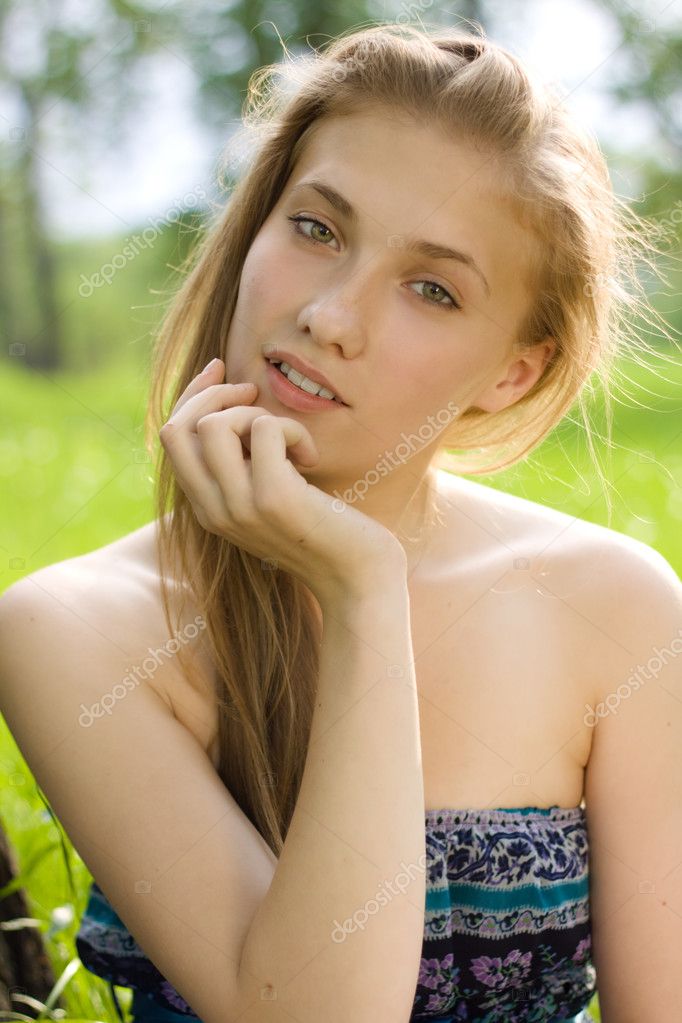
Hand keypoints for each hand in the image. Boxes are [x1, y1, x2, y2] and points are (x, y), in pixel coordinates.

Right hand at [158, 359, 406, 607]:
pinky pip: (264, 428)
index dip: (193, 395)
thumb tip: (234, 401)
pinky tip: (311, 457)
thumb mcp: (270, 495)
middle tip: (256, 397)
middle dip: (215, 395)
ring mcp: (240, 507)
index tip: (224, 373)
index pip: (172, 437)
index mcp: (206, 509)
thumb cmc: (323, 531)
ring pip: (215, 425)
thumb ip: (244, 464)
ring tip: (289, 439)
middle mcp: (213, 511)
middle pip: (176, 428)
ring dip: (257, 414)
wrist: (358, 580)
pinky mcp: (273, 499)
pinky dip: (292, 429)